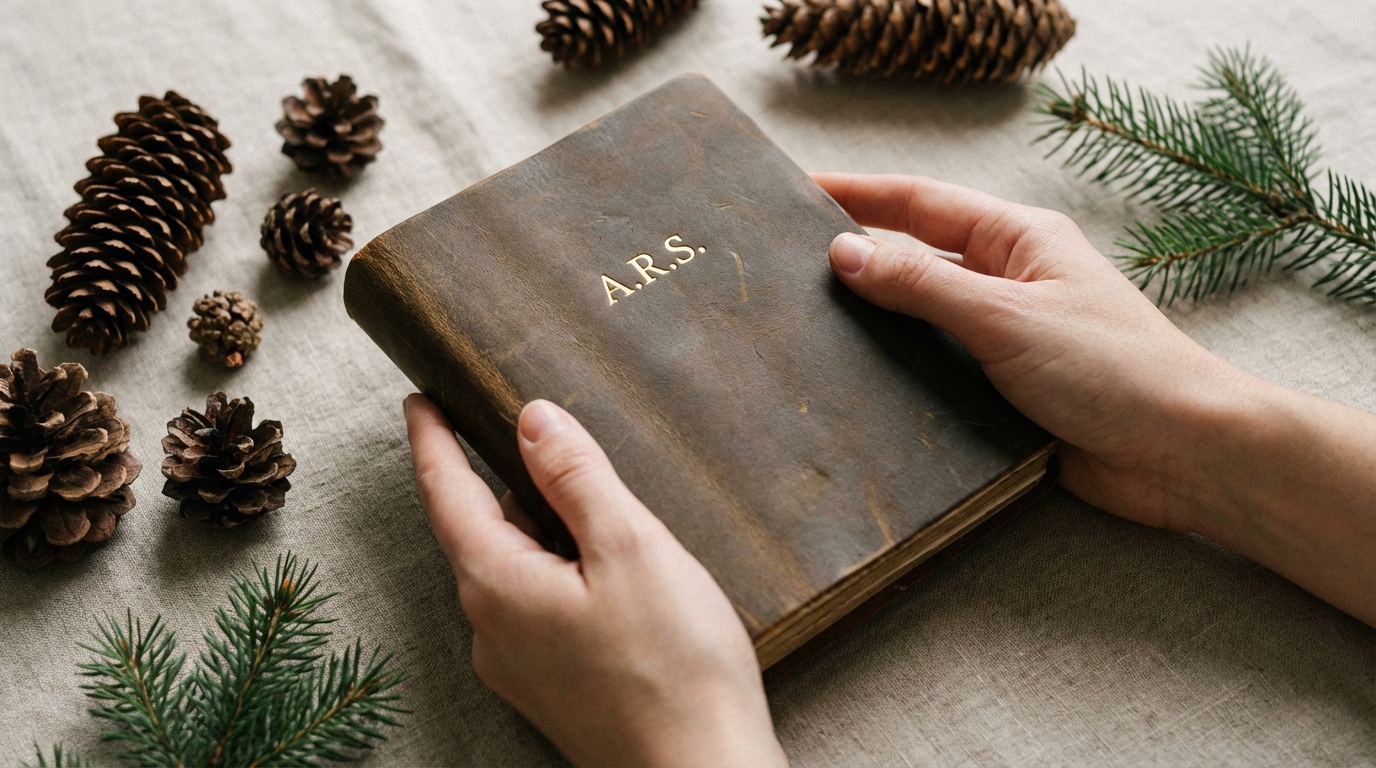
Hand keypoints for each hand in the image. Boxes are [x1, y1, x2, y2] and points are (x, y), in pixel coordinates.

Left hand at [404, 394, 787, 767]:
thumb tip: (532, 419)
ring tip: (595, 506)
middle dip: (499, 481)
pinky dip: (558, 572)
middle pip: (480, 531)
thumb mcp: (630, 548)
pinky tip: (611, 574)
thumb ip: (577, 478)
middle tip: (537, 438)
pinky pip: (538, 608)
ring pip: (514, 571)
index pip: (445, 492)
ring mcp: (520, 666)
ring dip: (537, 530)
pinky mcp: (552, 689)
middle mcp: (492, 629)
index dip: (431, 439)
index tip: (420, 399)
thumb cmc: (675, 669)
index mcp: (498, 584)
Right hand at [815, 172, 1231, 527]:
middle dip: (855, 257)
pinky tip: (854, 383)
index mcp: (1017, 240)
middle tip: (784, 263)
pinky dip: (896, 374)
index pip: (920, 203)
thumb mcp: (1007, 316)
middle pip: (914, 257)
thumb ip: (923, 285)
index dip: (857, 195)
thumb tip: (845, 252)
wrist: (1182, 455)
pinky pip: (934, 373)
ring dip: (872, 322)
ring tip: (803, 324)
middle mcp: (1008, 282)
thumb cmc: (1114, 370)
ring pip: (919, 320)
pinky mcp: (1002, 392)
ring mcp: (1004, 338)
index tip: (798, 194)